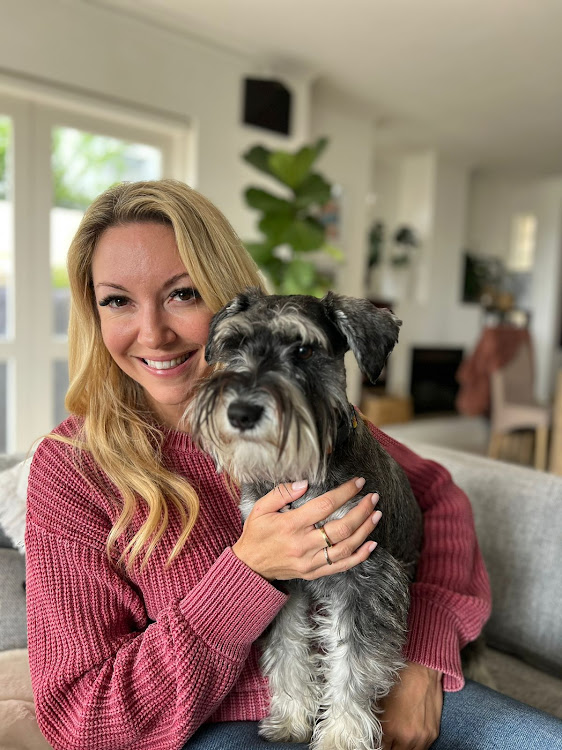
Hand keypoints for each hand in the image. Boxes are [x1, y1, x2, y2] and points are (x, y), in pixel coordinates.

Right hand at [231, 478, 380, 580]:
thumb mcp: (261, 508)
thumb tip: (304, 483)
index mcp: (291, 525)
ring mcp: (310, 561)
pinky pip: (341, 566)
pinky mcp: (313, 573)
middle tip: (373, 497)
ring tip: (376, 515)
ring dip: (365, 530)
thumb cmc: (256, 534)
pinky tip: (371, 544)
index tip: (358, 483)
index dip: (345, 492)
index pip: (325, 506)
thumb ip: (282, 493)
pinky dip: (359, 556)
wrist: (249, 566)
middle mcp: (303, 544)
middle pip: (341, 528)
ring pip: (346, 547)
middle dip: (362, 511)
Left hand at [380, 662, 442, 749]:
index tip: (375, 742)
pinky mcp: (433, 734)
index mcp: (390, 729)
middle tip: (386, 740)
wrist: (421, 668)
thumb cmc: (398, 680)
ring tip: (396, 740)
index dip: (376, 747)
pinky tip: (407, 737)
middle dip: (388, 748)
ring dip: (401, 749)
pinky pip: (422, 749)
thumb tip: (372, 737)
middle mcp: (407, 737)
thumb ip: (375, 723)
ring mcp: (422, 737)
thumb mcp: (379, 700)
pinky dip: (413, 746)